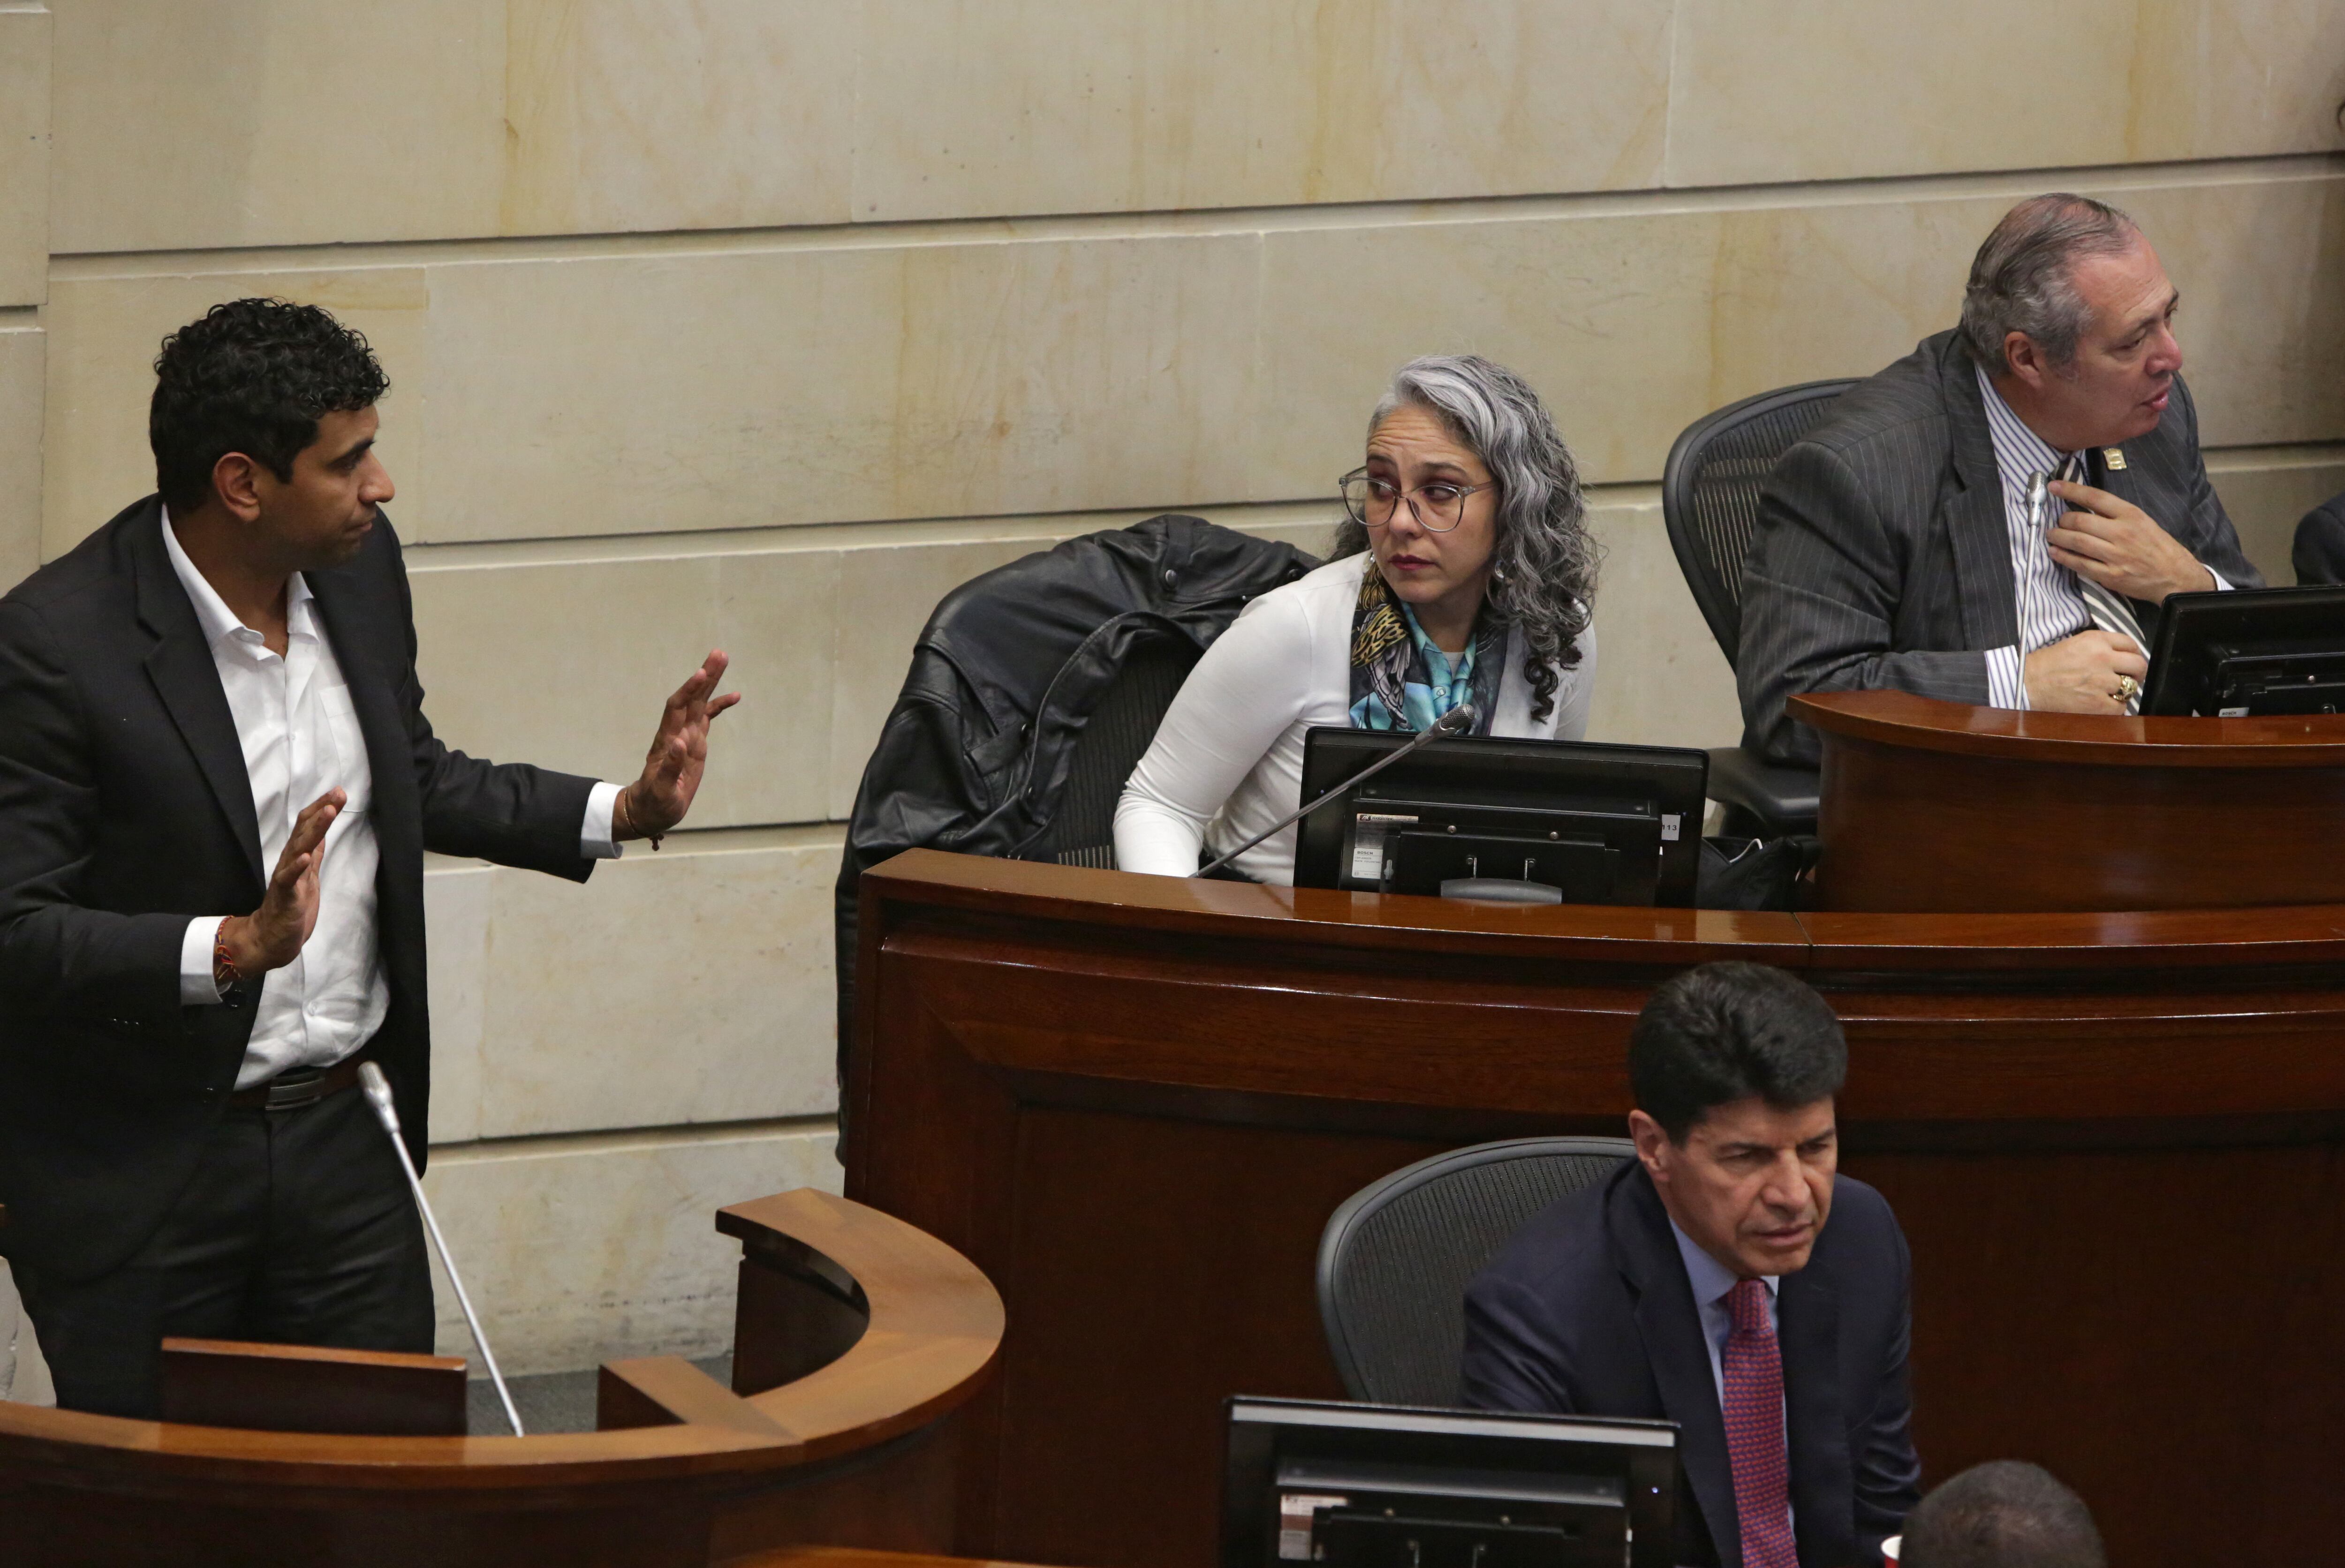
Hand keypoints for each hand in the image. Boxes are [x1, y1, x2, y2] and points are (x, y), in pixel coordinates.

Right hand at [220, 788, 343, 976]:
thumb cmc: (291, 906)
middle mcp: (290, 862)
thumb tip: (323, 833)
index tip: (338, 791)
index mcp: (297, 856)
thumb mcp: (309, 875)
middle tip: (337, 793)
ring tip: (328, 812)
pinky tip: (306, 856)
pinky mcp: (285, 896)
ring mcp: (286, 878)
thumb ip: (314, 853)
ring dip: (314, 830)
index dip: (322, 808)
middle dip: (321, 810)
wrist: (271, 938)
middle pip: (304, 830)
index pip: (308, 826)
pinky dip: (297, 867)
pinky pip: (288, 879)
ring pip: (299, 848)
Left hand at [615, 650, 740, 841]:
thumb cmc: (654, 802)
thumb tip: (679, 743)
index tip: (702, 673)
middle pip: (691, 698)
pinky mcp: (695, 743)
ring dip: (711, 682)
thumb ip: (668, 767)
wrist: (649, 808)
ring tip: (723, 659)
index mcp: (668, 742)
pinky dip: (719, 706)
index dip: (689, 691)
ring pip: (700, 703)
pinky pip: (707, 718)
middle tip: (719, 654)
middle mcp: (677, 733)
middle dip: (705, 676)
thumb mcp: (661, 791)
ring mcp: (686, 736)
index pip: (677, 709)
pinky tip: (734, 695)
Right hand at [2023, 630, 2148, 714]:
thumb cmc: (2046, 665)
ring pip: (2131, 688)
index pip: (2131, 644)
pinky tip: (2100, 704)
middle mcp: (2102, 658)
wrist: (2026, 684)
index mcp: (2096, 640)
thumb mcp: (2075, 643)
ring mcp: (2101, 682)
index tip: (2129, 662)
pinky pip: (2121, 708)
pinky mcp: (2097, 704)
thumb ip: (2100, 646)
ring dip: (2122, 692)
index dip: (2133, 654)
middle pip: (2138, 665)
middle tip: (2128, 678)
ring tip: (2106, 692)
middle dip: (2136, 673)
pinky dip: (2113, 708)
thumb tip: (2123, 656)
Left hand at [2045, 480, 2214, 602]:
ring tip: (2051, 535)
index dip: (2071, 490)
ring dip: (2057, 537)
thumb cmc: (2157, 546)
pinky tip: (2055, 553)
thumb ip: (2116, 514)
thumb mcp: (2142, 521)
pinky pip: (2080, 564)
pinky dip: (2063, 557)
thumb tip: (2084, 506)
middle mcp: (2122, 533)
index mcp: (2131, 515)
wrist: (2175, 575)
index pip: (2095, 497)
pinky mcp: (2110, 575)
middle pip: (2080, 521)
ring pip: (2076, 542)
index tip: (2054, 486)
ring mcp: (2115, 555)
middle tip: (2057, 521)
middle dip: (2062, 520)